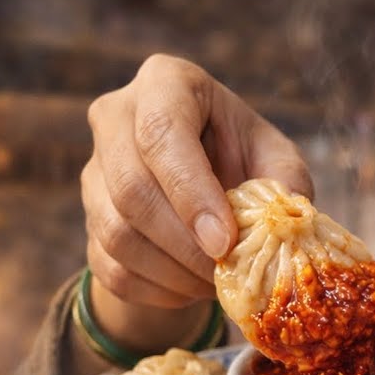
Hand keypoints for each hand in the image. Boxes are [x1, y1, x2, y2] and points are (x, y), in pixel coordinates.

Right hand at [82, 53, 312, 310]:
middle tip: (228, 273)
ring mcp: (94, 172)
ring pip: (117, 233)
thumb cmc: (246, 161)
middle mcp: (115, 118)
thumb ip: (286, 184)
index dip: (191, 193)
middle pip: (131, 189)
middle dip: (186, 244)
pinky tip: (193, 287)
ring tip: (218, 282)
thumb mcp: (277, 160)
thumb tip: (282, 223)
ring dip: (175, 272)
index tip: (225, 242)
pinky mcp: (88, 223)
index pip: (161, 133)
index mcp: (166, 83)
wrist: (208, 189)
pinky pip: (113, 268)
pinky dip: (160, 290)